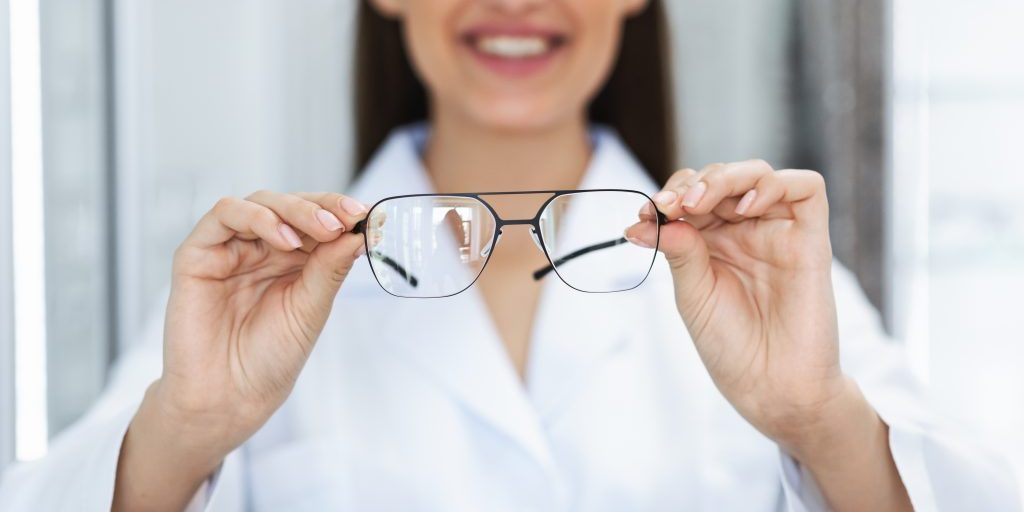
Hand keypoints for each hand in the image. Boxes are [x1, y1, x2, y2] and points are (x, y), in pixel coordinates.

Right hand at [114, 191, 368, 510]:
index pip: (317, 218)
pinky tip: (285, 240)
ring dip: (295, 210)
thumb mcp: (311, 308)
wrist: (229, 396)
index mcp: (292, 259)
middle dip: (323, 208)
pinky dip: (258, 218)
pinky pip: (224, 214)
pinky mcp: (198, 253)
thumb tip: (360, 231)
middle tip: (348, 219)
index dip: (341, 211)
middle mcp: (261, 248)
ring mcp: (229, 248)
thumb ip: (330, 267)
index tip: (369, 215)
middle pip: (291, 204)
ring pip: (261, 202)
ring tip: (322, 231)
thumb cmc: (270, 358)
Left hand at [628, 160, 841, 446]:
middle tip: (670, 206)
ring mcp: (778, 232)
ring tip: (699, 203)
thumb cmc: (731, 346)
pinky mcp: (811, 238)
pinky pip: (805, 189)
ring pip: (757, 174)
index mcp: (712, 242)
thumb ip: (678, 252)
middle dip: (691, 184)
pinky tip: (745, 206)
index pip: (691, 194)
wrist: (772, 387)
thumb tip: (647, 219)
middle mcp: (745, 231)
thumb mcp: (692, 295)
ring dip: (724, 178)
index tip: (645, 214)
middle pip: (721, 177)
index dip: (668, 196)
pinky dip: (774, 185)